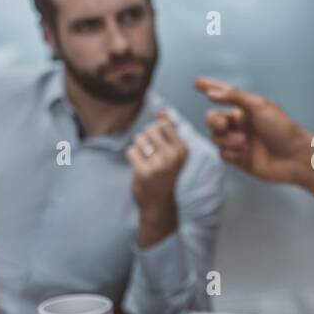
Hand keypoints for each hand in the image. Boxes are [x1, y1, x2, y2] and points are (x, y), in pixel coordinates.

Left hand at [125, 109, 187, 247]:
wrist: (158, 202)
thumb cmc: (164, 173)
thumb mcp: (171, 151)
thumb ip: (167, 130)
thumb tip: (162, 111)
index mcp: (182, 149)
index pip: (163, 124)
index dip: (156, 133)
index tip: (160, 148)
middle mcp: (173, 156)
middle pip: (150, 129)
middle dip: (146, 139)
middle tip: (151, 156)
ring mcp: (159, 165)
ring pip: (139, 140)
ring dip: (139, 149)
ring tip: (146, 163)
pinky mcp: (144, 172)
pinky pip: (131, 151)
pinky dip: (132, 158)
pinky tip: (140, 168)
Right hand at [194, 76, 313, 195]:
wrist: (295, 157)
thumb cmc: (283, 129)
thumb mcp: (260, 106)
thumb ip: (235, 97)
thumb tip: (212, 93)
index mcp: (247, 109)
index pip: (225, 95)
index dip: (211, 88)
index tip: (197, 82)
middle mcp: (242, 124)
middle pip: (214, 119)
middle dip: (214, 121)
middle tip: (224, 125)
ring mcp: (240, 141)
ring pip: (216, 138)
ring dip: (226, 140)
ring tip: (243, 142)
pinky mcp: (240, 159)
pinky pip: (223, 155)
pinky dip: (230, 153)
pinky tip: (244, 154)